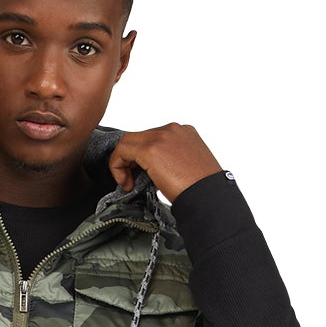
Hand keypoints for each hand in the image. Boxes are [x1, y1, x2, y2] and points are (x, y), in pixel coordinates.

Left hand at [106, 123, 221, 199]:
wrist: (209, 197)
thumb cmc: (202, 189)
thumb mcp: (186, 167)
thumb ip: (169, 160)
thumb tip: (151, 169)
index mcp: (184, 133)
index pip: (151, 138)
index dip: (140, 158)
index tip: (141, 178)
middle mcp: (172, 130)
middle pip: (138, 138)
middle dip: (130, 160)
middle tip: (131, 182)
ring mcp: (162, 136)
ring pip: (128, 141)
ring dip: (123, 163)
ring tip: (128, 183)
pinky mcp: (151, 149)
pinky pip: (123, 150)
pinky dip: (117, 166)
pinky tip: (126, 183)